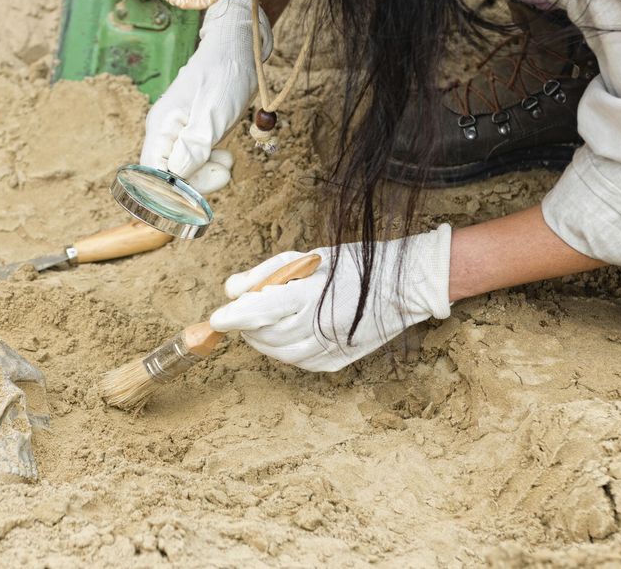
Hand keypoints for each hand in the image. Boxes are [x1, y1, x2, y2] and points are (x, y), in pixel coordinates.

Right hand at [140, 0, 271, 194]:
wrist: (238, 50)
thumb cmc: (225, 75)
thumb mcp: (213, 113)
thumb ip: (194, 145)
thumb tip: (176, 175)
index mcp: (161, 127)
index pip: (153, 174)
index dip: (173, 191)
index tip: (202, 191)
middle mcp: (164, 133)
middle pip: (169, 177)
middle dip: (197, 182)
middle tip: (226, 172)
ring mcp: (178, 134)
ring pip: (185, 171)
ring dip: (208, 173)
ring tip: (229, 159)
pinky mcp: (193, 134)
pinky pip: (196, 160)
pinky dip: (211, 163)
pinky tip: (226, 155)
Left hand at [209, 225, 452, 370]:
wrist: (404, 287)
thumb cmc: (353, 266)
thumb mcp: (308, 258)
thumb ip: (265, 273)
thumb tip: (231, 291)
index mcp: (313, 294)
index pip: (263, 310)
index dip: (236, 317)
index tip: (217, 319)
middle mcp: (321, 325)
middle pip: (267, 335)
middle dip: (248, 326)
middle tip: (245, 311)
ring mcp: (331, 348)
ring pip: (279, 354)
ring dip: (263, 339)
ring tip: (266, 320)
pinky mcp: (336, 362)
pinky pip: (298, 362)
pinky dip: (285, 349)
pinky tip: (289, 332)